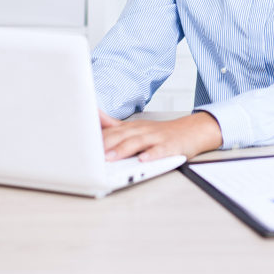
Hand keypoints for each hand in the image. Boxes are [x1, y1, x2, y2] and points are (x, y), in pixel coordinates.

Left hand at [100, 111, 222, 162]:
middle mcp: (143, 130)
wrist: (192, 131)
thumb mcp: (135, 127)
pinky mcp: (171, 146)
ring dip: (123, 150)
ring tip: (110, 158)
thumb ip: (113, 124)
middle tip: (90, 154)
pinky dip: (153, 155)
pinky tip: (144, 159)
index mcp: (133, 128)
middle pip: (122, 136)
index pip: (112, 132)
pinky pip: (161, 150)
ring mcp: (157, 138)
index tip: (81, 145)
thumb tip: (93, 114)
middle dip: (106, 145)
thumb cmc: (161, 133)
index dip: (97, 139)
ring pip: (138, 143)